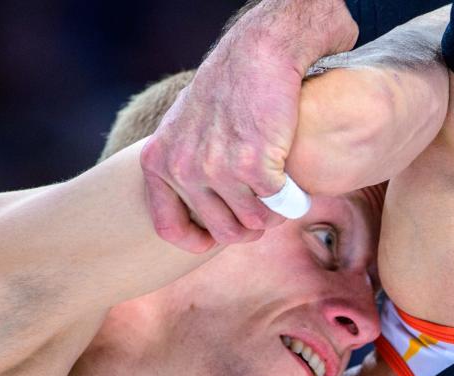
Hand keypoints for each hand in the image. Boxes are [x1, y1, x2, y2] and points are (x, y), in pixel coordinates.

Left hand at [140, 0, 357, 252]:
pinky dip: (293, 196)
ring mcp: (217, 169)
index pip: (169, 228)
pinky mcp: (254, 166)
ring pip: (255, 223)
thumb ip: (182, 167)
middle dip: (248, 227)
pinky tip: (294, 179)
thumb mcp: (183, 127)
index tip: (214, 240)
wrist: (258, 54)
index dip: (196, 242)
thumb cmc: (227, 88)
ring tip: (280, 190)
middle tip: (263, 208)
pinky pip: (279, 205)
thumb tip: (194, 217)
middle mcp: (183, 169)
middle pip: (223, 232)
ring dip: (274, 211)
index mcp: (160, 161)